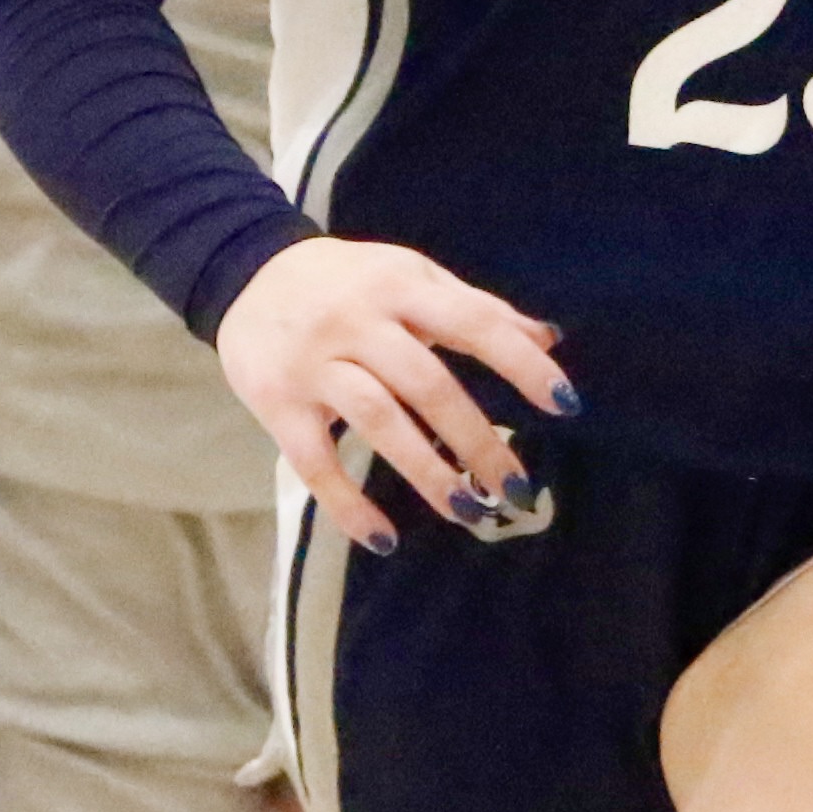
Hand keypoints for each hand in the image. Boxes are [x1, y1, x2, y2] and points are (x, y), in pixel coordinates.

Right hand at [212, 237, 574, 551]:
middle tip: (514, 488)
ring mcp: (315, 363)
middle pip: (426, 383)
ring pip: (377, 419)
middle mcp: (358, 322)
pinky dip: (347, 504)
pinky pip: (314, 461)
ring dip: (425, 471)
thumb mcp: (412, 277)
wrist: (248, 272)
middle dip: (476, 439)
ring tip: (465, 511)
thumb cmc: (349, 281)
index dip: (521, 364)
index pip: (473, 324)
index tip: (564, 405)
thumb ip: (477, 308)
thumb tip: (550, 340)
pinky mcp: (277, 402)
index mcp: (400, 286)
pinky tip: (383, 539)